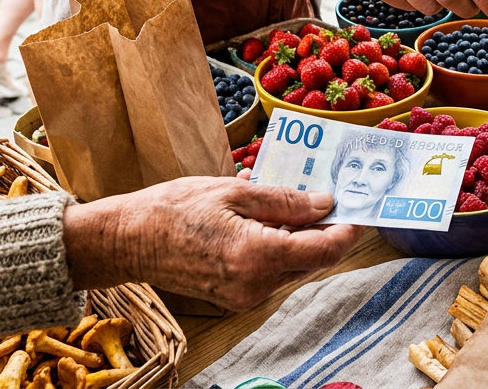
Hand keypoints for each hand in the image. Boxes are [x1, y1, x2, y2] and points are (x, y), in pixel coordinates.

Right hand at [63, 177, 364, 310]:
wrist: (126, 241)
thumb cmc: (172, 209)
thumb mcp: (234, 190)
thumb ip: (285, 201)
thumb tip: (326, 204)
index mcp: (258, 255)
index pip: (324, 250)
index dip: (349, 230)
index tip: (362, 210)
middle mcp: (256, 284)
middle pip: (313, 260)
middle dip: (327, 231)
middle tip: (334, 198)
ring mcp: (245, 296)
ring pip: (294, 267)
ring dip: (302, 238)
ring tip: (296, 202)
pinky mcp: (235, 297)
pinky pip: (273, 272)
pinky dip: (279, 247)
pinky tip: (268, 219)